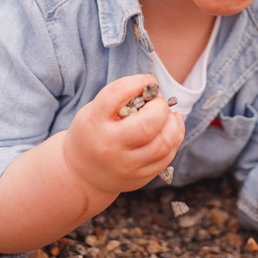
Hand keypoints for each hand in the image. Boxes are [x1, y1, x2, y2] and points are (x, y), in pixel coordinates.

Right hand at [64, 74, 184, 194]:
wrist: (82, 175)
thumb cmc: (92, 133)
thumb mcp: (93, 111)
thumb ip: (118, 99)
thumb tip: (153, 88)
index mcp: (94, 122)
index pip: (118, 93)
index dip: (139, 81)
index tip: (149, 81)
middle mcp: (110, 145)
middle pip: (147, 124)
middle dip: (160, 106)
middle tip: (158, 101)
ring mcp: (126, 165)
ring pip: (164, 143)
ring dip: (172, 123)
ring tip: (167, 115)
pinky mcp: (140, 177)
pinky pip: (167, 156)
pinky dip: (175, 138)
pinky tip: (171, 128)